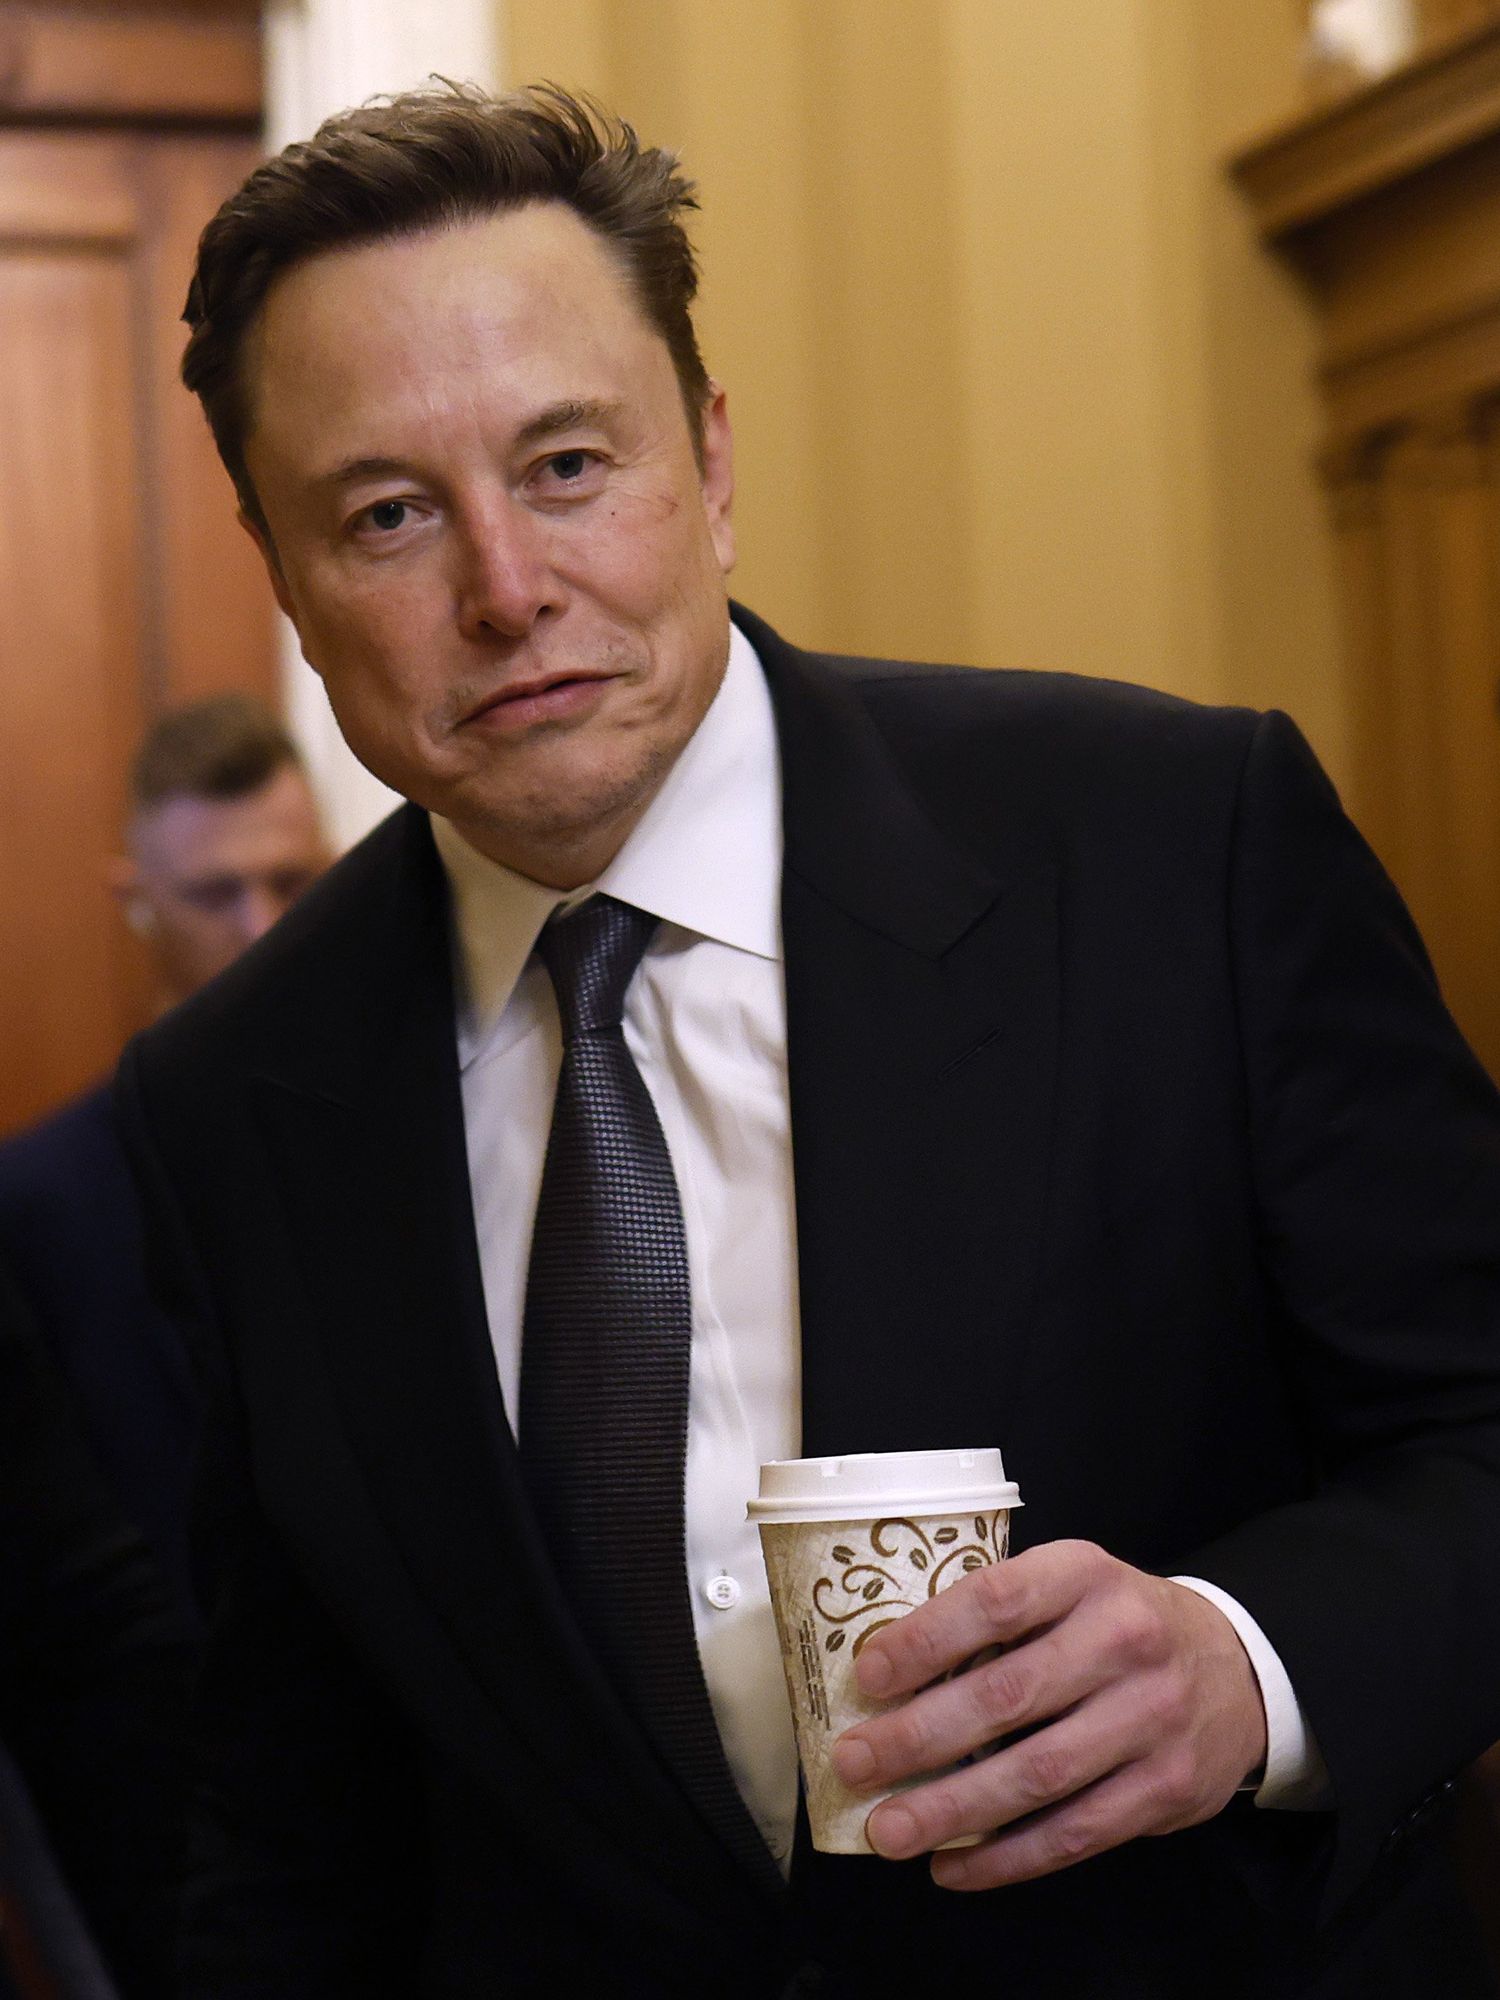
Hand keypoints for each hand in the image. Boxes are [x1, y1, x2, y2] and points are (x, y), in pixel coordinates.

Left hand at [829, 1539, 1267, 1889]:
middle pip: (1006, 1696)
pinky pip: (1074, 1833)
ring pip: (1037, 1775)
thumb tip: (889, 1668)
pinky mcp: (1167, 1789)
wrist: (1235, 1667)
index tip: (868, 1675)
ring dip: (951, 1809)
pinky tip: (952, 1865)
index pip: (996, 1601)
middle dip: (918, 1736)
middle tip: (855, 1762)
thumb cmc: (1118, 1624)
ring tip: (888, 1829)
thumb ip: (1002, 1617)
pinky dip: (1006, 1857)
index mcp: (1086, 1576)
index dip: (926, 1639)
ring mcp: (1151, 1719)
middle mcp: (1124, 1642)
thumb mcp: (1071, 1586)